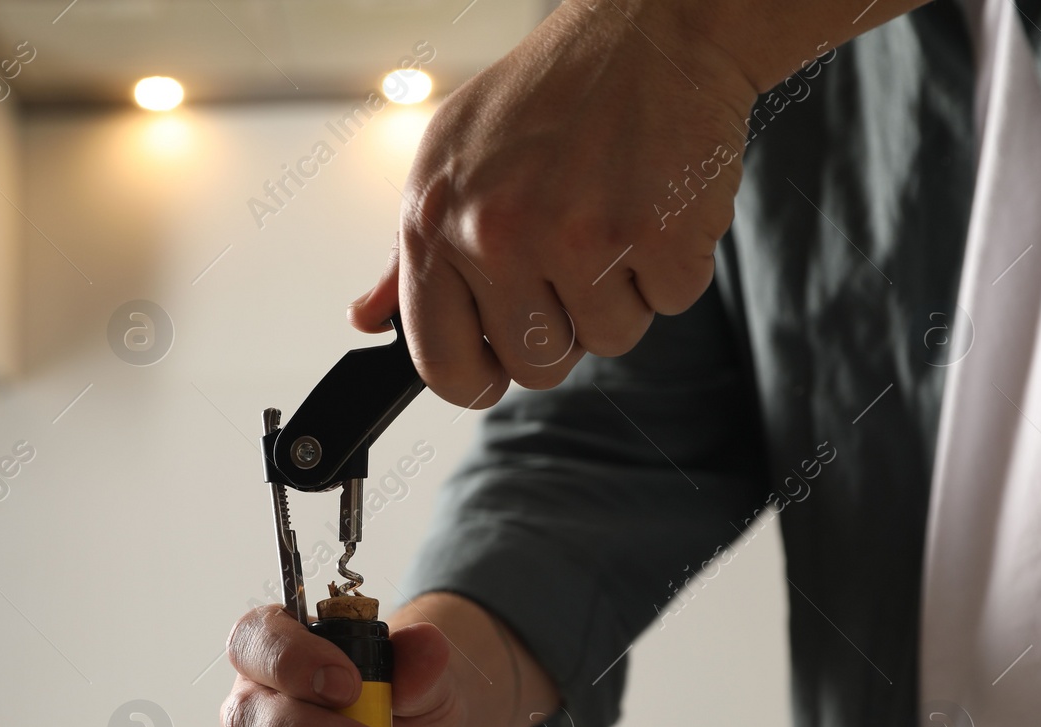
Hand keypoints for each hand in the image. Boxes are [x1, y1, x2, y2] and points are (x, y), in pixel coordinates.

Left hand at [349, 0, 761, 405]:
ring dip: (620, 295)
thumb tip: (369, 320)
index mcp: (436, 221)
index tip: (497, 365)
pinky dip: (671, 266)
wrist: (649, 28)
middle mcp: (498, 235)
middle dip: (562, 330)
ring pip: (608, 341)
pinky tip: (652, 205)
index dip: (477, 378)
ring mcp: (579, 238)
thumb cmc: (548, 95)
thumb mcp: (449, 161)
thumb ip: (408, 254)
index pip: (442, 364)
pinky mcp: (655, 236)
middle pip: (536, 367)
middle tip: (573, 261)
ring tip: (612, 219)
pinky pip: (669, 304)